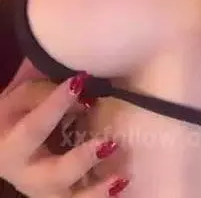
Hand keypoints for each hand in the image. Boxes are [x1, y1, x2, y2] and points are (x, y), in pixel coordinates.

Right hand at [0, 71, 129, 196]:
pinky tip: (121, 184)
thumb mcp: (23, 98)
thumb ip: (48, 92)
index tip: (78, 82)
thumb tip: (83, 90)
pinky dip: (101, 196)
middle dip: (82, 160)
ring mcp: (45, 193)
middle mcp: (28, 176)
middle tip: (108, 144)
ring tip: (120, 177)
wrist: (4, 149)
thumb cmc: (16, 116)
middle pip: (55, 175)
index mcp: (13, 147)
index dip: (56, 105)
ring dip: (97, 191)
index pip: (34, 128)